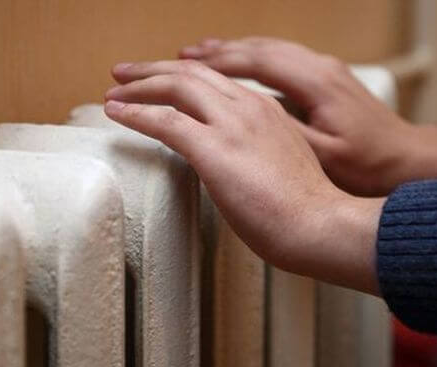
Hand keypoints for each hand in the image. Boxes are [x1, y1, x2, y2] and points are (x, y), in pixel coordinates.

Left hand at [106, 59, 383, 294]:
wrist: (322, 226)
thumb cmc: (308, 210)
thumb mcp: (284, 166)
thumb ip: (260, 154)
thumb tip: (239, 164)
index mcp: (267, 111)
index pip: (217, 82)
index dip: (184, 77)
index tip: (163, 81)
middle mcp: (249, 108)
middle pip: (192, 73)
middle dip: (154, 69)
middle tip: (126, 73)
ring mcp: (232, 125)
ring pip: (175, 86)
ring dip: (140, 84)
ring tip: (114, 89)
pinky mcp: (215, 149)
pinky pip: (164, 121)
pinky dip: (135, 112)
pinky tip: (116, 113)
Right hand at [180, 37, 436, 195]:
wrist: (409, 162)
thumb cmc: (369, 167)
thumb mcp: (324, 156)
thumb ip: (285, 133)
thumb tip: (245, 119)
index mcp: (316, 84)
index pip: (252, 63)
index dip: (209, 65)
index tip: (174, 69)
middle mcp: (318, 68)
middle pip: (253, 49)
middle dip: (208, 53)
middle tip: (171, 57)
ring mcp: (323, 70)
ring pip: (265, 50)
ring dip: (227, 52)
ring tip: (191, 58)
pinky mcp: (325, 80)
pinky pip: (278, 60)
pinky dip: (249, 60)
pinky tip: (234, 68)